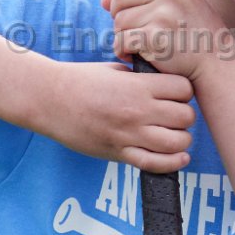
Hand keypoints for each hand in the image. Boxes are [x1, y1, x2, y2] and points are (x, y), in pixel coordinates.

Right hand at [35, 59, 194, 171]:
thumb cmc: (80, 81)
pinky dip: (172, 163)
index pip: (183, 89)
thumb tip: (163, 85)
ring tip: (174, 135)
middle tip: (174, 115)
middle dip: (184, 116)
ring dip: (181, 140)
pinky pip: (155, 164)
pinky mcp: (118, 153)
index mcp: (138, 86)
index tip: (175, 94)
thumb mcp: (115, 70)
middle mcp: (137, 111)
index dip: (184, 92)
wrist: (49, 99)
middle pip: (185, 117)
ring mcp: (128, 134)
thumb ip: (142, 78)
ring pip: (176, 142)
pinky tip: (179, 157)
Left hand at [104, 0, 234, 81]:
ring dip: (124, 36)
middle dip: (121, 16)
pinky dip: (125, 51)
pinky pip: (121, 41)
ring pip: (118, 21)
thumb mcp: (175, 5)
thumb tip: (104, 0)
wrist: (216, 64)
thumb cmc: (194, 34)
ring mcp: (163, 13)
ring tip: (146, 42)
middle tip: (141, 28)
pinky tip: (141, 55)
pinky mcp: (155, 37)